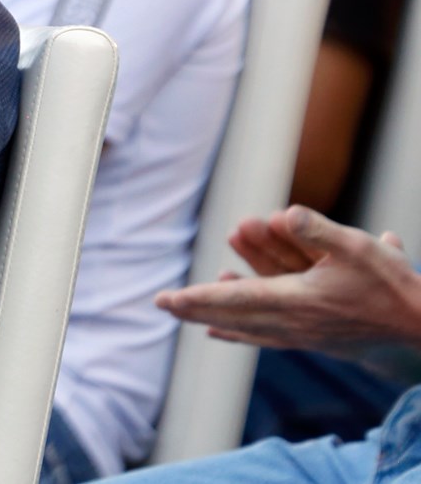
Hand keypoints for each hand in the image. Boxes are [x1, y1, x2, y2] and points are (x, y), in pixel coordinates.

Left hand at [155, 205, 420, 355]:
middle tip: (163, 305)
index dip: (197, 297)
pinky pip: (271, 340)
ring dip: (222, 317)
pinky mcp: (320, 342)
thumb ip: (317, 230)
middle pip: (235, 316)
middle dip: (198, 308)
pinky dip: (246, 335)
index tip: (165, 300)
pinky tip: (230, 333)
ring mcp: (307, 338)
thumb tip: (285, 213)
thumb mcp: (356, 247)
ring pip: (252, 328)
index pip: (234, 300)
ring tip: (196, 315)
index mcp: (297, 301)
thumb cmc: (392, 285)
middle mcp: (295, 325)